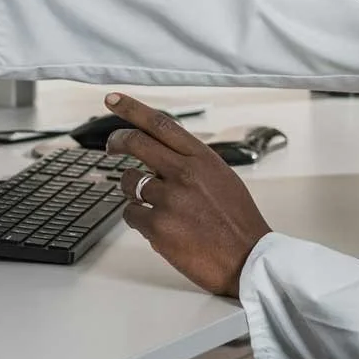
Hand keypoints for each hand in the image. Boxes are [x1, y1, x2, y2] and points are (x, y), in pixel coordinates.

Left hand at [101, 93, 273, 297]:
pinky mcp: (158, 227)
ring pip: (129, 182)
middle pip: (136, 143)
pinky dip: (137, 218)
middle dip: (117, 141)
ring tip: (152, 204)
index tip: (113, 99)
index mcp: (202, 158)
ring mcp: (169, 200)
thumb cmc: (237, 221)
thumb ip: (192, 164)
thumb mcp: (221, 178)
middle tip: (110, 146)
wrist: (248, 259)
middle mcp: (184, 173)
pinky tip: (157, 226)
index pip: (160, 124)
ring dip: (133, 190)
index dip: (132, 109)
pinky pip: (130, 213)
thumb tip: (160, 157)